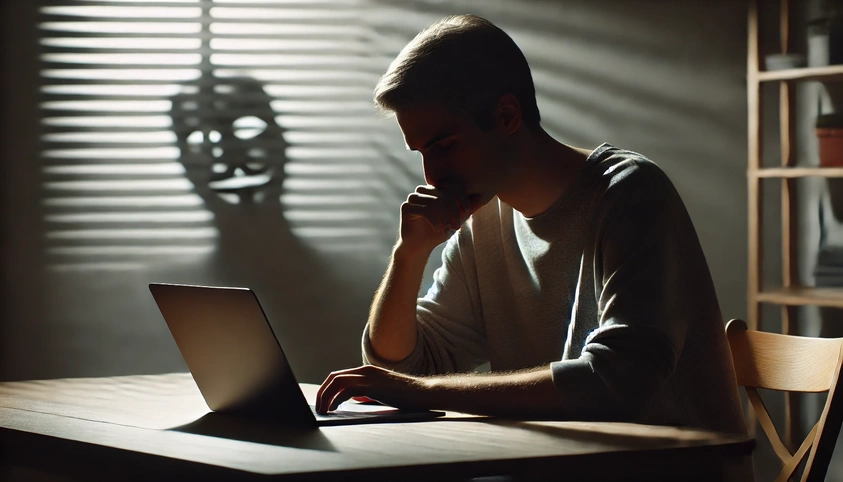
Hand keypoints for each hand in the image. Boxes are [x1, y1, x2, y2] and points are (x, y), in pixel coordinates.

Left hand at [315, 365, 429, 413]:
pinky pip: (346, 390)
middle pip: (334, 377)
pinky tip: (334, 409)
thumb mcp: (382, 392)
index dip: (327, 389)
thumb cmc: (406, 395)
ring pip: (337, 381)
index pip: (339, 376)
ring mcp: (368, 376)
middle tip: (318, 408)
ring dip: (326, 396)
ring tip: (323, 411)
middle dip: (322, 392)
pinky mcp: (372, 385)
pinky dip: (336, 400)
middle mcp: (365, 371)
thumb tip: (352, 397)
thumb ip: (367, 393)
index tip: (323, 402)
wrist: (423, 393)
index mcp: (367, 371)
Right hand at [399, 184, 474, 254]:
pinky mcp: (406, 207)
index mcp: (436, 189)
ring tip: (448, 229)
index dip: (462, 197)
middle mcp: (424, 190)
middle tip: (457, 226)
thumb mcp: (457, 219)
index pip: (452, 184)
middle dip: (454, 211)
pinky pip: (425, 210)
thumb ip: (467, 209)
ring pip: (436, 202)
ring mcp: (413, 197)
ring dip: (445, 218)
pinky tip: (437, 230)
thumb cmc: (439, 231)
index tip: (467, 212)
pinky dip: (435, 221)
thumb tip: (481, 198)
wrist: (420, 247)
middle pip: (445, 193)